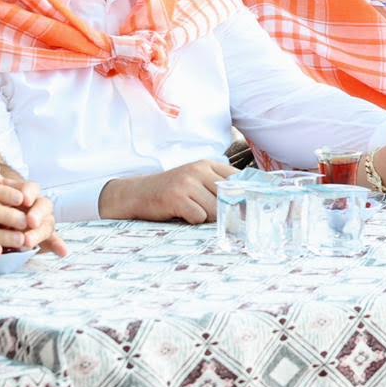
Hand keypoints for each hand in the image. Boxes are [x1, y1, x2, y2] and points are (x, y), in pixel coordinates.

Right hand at [99, 160, 236, 222]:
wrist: (137, 193)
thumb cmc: (172, 192)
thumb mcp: (196, 181)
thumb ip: (218, 187)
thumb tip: (247, 207)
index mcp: (207, 164)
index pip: (238, 179)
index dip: (245, 197)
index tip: (248, 210)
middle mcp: (198, 170)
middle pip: (228, 197)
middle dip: (228, 213)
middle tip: (224, 222)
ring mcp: (187, 182)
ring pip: (215, 209)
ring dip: (209, 219)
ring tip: (195, 215)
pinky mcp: (176, 197)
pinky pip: (199, 217)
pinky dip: (194, 221)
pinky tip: (183, 216)